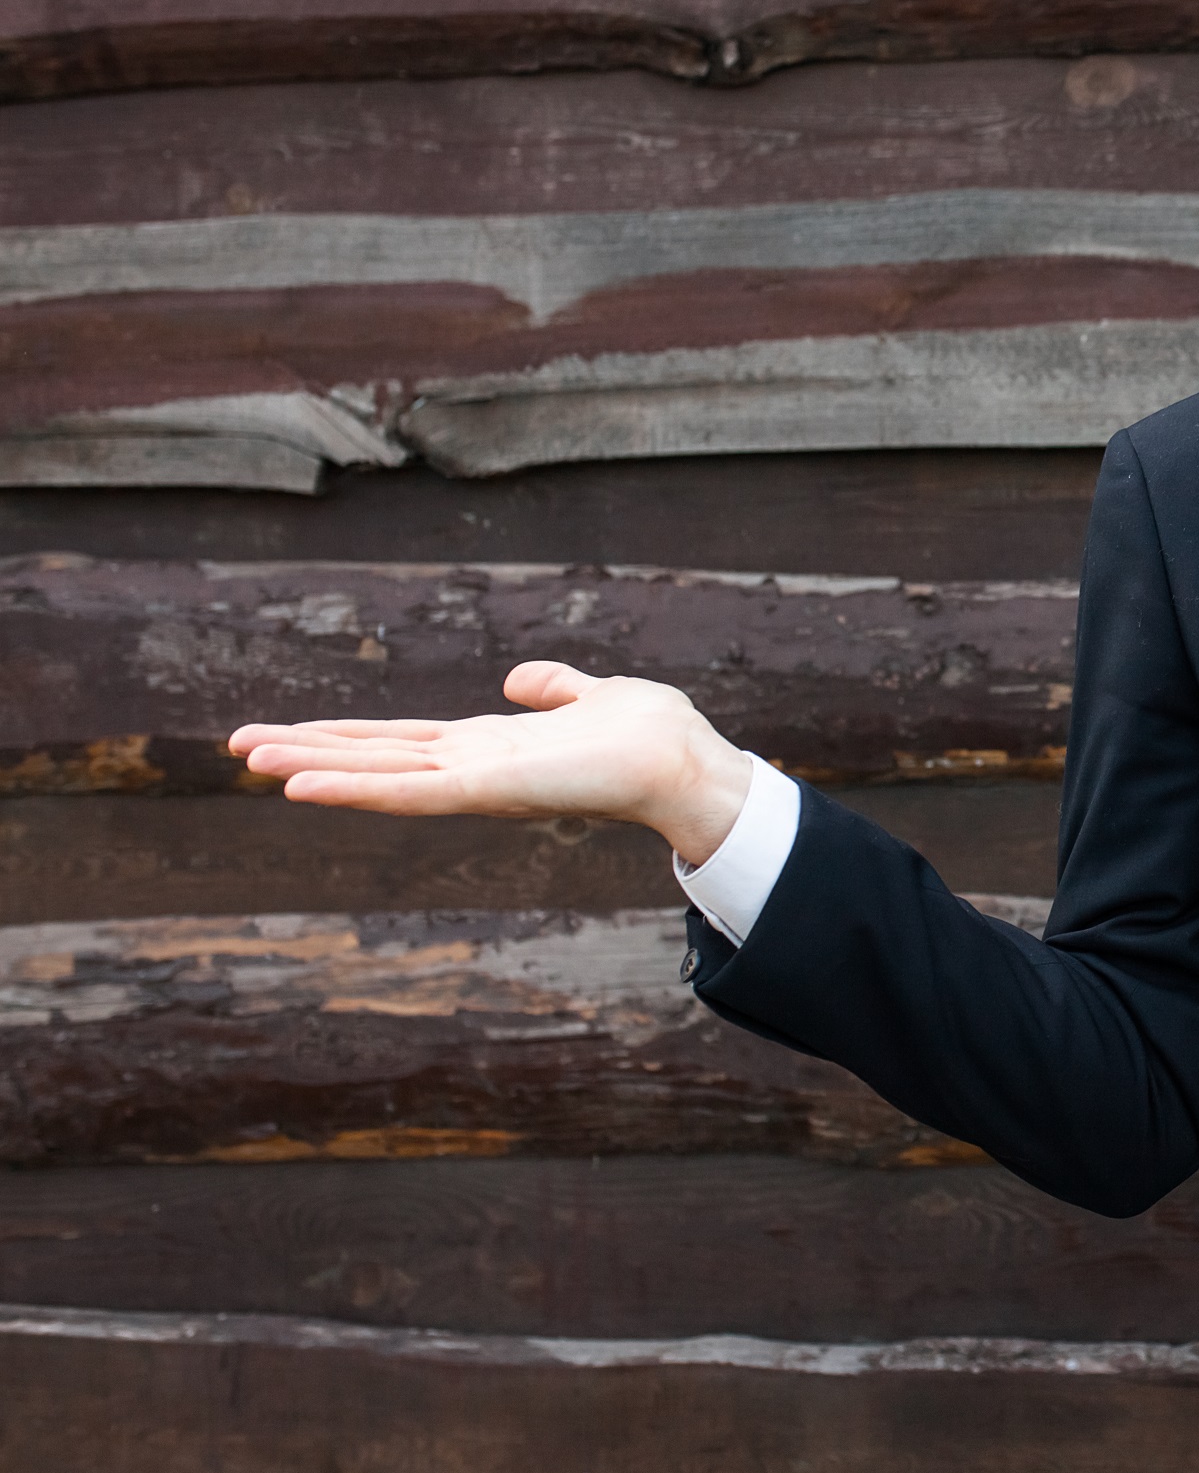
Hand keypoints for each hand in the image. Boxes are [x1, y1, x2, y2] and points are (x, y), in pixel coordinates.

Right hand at [228, 662, 755, 863]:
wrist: (686, 763)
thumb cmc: (650, 736)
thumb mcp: (592, 697)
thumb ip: (553, 689)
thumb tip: (516, 679)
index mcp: (490, 746)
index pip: (402, 741)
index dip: (346, 736)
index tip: (289, 734)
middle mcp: (475, 767)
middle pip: (376, 757)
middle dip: (309, 751)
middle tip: (237, 746)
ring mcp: (478, 782)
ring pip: (380, 775)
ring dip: (316, 767)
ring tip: (252, 760)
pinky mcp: (490, 793)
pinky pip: (413, 793)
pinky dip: (360, 790)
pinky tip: (306, 786)